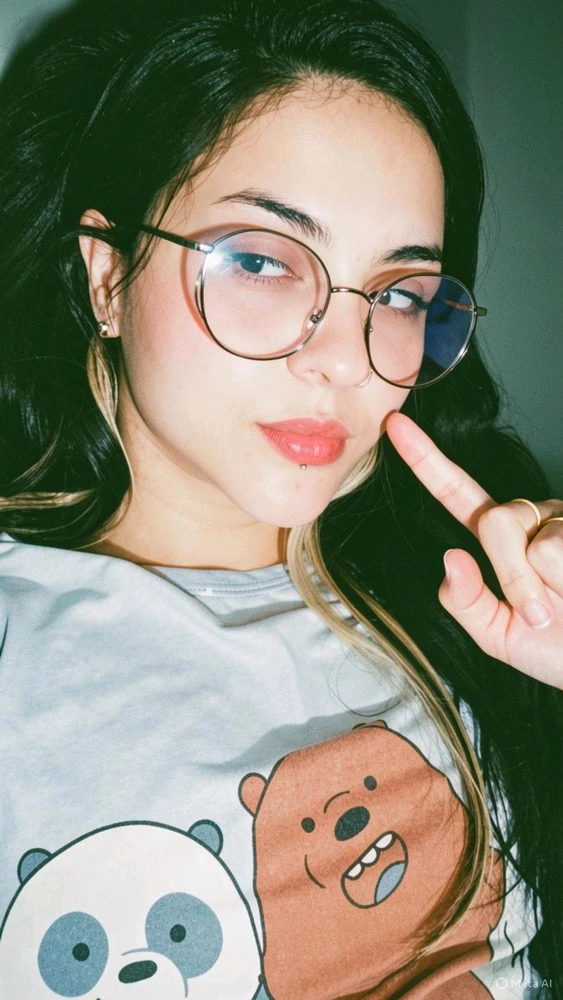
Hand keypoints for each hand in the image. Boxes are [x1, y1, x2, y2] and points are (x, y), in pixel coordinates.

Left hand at [385, 411, 562, 688]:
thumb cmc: (558, 649)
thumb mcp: (499, 637)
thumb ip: (466, 602)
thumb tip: (451, 557)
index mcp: (501, 541)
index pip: (457, 493)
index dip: (426, 460)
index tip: (395, 426)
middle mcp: (533, 519)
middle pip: (496, 521)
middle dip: (513, 576)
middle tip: (539, 615)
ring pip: (537, 542)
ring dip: (545, 587)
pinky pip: (561, 548)